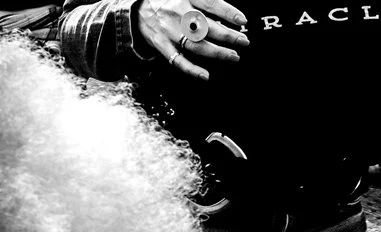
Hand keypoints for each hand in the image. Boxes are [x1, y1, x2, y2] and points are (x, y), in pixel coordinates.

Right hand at [133, 0, 248, 80]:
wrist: (136, 8)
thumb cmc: (166, 1)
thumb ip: (204, 3)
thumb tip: (224, 15)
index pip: (211, 4)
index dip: (228, 12)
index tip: (243, 21)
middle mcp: (179, 14)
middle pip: (207, 27)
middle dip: (228, 36)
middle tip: (243, 42)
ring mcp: (170, 31)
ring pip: (196, 45)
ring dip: (217, 53)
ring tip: (233, 56)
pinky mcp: (162, 45)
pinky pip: (178, 60)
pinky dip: (192, 69)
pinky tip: (205, 75)